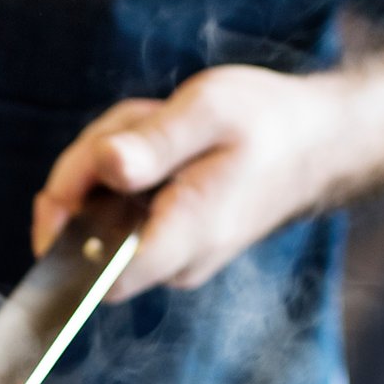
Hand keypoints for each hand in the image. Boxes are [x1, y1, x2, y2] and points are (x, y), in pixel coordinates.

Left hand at [33, 64, 339, 297]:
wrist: (318, 142)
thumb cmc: (268, 122)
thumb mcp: (209, 110)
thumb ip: (153, 143)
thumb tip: (105, 169)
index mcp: (184, 236)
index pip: (95, 274)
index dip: (64, 227)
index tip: (75, 176)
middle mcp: (175, 262)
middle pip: (87, 232)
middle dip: (92, 167)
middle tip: (142, 121)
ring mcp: (172, 257)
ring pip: (101, 215)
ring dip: (112, 161)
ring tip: (163, 123)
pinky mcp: (170, 243)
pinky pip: (122, 211)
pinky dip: (129, 171)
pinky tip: (165, 142)